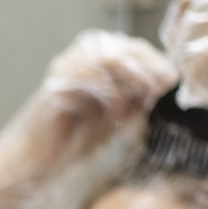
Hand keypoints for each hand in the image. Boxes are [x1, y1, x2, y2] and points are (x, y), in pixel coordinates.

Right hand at [0, 31, 174, 208]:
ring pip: (106, 57)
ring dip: (131, 78)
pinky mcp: (55, 87)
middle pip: (120, 47)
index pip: (130, 47)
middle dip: (147, 67)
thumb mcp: (116, 114)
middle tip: (161, 89)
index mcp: (93, 61)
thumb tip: (165, 82)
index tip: (171, 81)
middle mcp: (76, 59)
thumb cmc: (73, 140)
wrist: (36, 161)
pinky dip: (109, 94)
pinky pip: (88, 78)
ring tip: (142, 100)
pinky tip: (117, 114)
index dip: (154, 61)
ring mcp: (63, 71)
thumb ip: (135, 96)